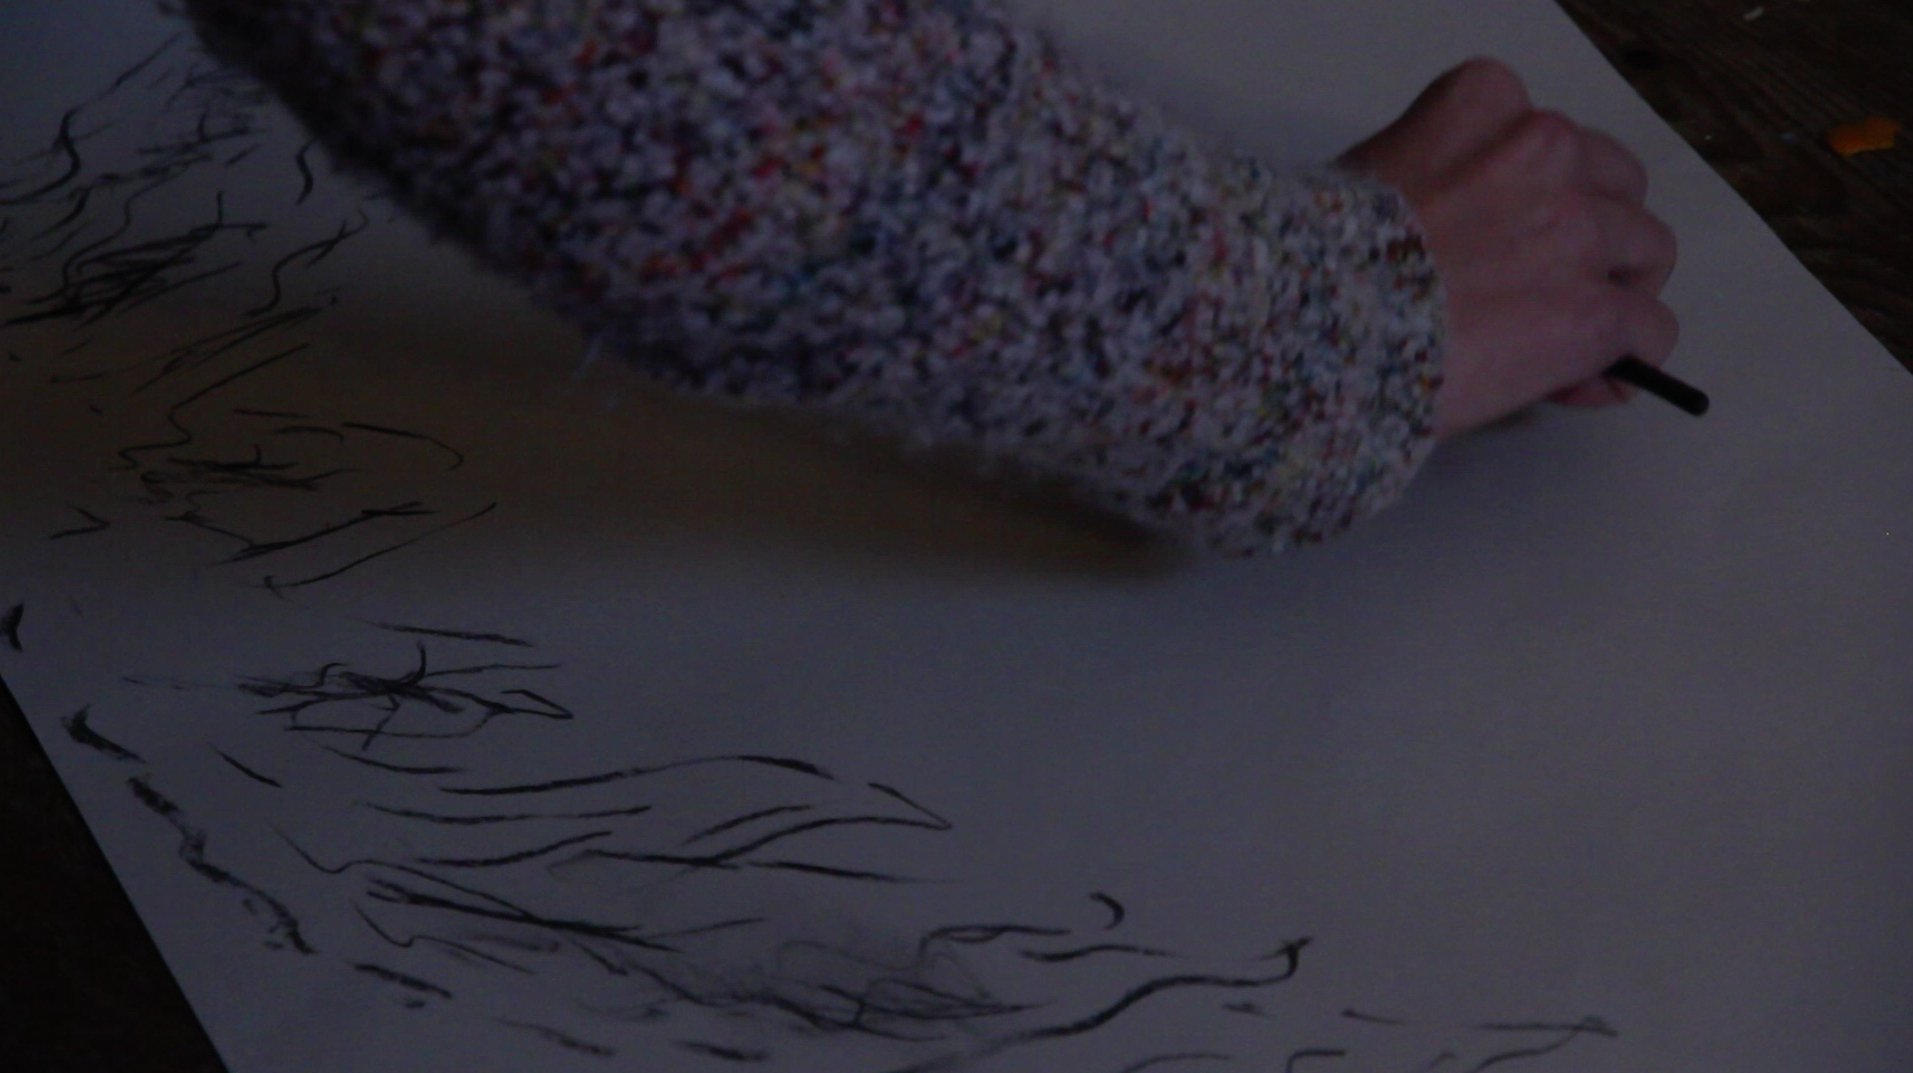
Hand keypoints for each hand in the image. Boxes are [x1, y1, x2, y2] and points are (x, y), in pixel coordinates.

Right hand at [1339, 58, 1679, 440]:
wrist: (1313, 327)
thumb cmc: (1316, 265)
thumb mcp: (1365, 179)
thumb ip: (1429, 180)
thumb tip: (1453, 245)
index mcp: (1483, 105)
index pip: (1548, 135)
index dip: (1538, 195)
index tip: (1507, 242)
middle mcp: (1542, 151)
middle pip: (1614, 185)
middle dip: (1592, 236)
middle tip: (1546, 289)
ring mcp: (1576, 230)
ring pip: (1646, 252)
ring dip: (1615, 294)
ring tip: (1567, 342)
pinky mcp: (1591, 311)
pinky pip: (1650, 333)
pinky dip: (1624, 363)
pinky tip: (1580, 384)